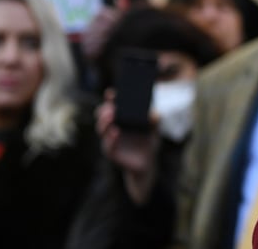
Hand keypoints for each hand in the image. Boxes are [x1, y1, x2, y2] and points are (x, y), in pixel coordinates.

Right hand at [97, 90, 159, 204]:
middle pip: (102, 116)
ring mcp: (110, 141)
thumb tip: (155, 114)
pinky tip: (115, 132)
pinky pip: (108, 146)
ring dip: (105, 122)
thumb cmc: (148, 142)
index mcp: (121, 120)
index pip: (111, 107)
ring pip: (101, 129)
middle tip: (111, 105)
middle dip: (104, 109)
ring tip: (111, 115)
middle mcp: (112, 128)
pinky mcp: (112, 153)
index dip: (110, 99)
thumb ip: (155, 122)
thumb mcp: (154, 130)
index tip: (111, 92)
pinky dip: (110, 139)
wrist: (147, 164)